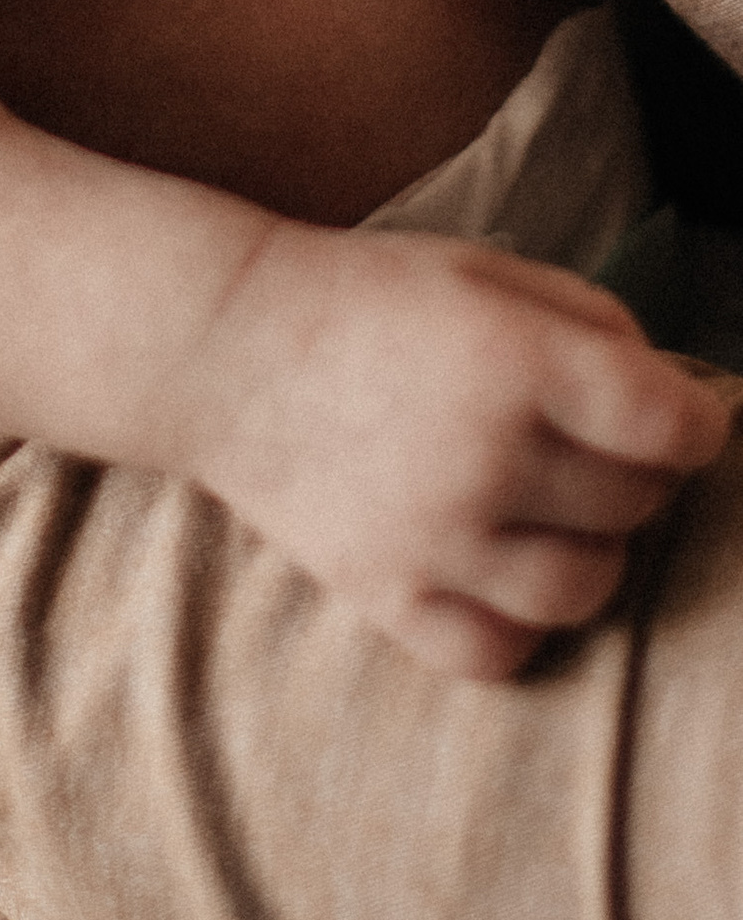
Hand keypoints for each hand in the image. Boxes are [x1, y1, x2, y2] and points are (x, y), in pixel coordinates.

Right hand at [190, 220, 732, 676]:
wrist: (224, 346)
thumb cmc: (365, 296)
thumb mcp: (483, 268)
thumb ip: (594, 322)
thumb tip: (674, 399)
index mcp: (511, 357)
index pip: (669, 424)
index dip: (698, 421)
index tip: (684, 418)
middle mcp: (483, 455)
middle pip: (635, 503)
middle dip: (633, 471)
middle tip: (590, 444)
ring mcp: (434, 538)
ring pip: (584, 588)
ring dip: (588, 548)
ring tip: (550, 511)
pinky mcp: (386, 596)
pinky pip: (499, 650)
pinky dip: (517, 620)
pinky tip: (498, 569)